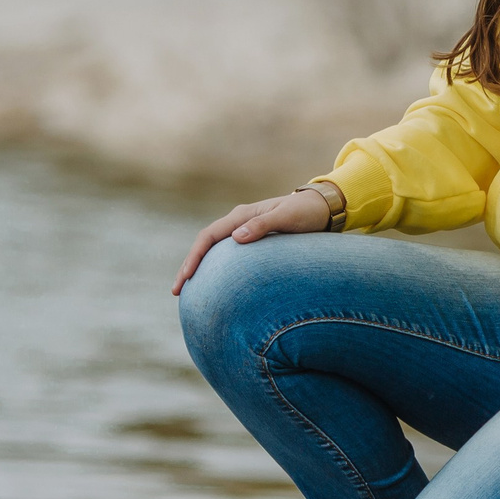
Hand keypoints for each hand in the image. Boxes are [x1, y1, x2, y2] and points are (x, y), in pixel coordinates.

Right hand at [172, 184, 340, 293]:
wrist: (322, 207)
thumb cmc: (306, 213)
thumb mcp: (287, 217)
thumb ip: (263, 225)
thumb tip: (236, 238)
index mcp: (242, 215)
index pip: (209, 236)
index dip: (194, 257)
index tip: (186, 277)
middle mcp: (238, 220)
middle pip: (205, 244)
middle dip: (189, 266)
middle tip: (176, 291)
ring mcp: (244, 228)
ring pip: (213, 249)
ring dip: (199, 267)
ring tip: (188, 290)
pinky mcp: (252, 237)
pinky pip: (226, 254)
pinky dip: (215, 268)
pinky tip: (213, 283)